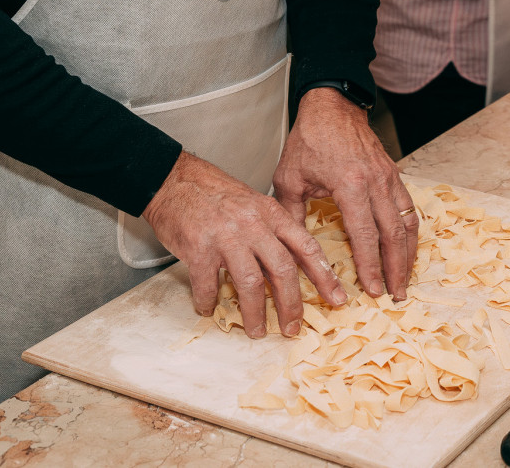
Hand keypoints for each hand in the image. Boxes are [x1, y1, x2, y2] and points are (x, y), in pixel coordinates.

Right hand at [142, 151, 349, 339]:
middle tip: (293, 327)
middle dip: (292, 304)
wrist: (174, 179)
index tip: (336, 297)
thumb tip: (288, 266)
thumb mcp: (253, 203)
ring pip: (250, 284)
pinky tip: (209, 308)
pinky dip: (209, 301)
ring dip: (255, 313)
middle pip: (283, 271)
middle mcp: (253, 225)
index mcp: (271, 213)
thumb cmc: (214, 192)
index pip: (306, 247)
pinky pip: (208, 285)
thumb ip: (272, 231)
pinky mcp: (199, 249)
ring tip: (257, 330)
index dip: (324, 275)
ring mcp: (226, 237)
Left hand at [272, 87, 418, 301]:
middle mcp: (375, 182)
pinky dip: (410, 232)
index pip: (365, 234)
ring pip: (407, 222)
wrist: (333, 107)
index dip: (370, 265)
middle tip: (396, 294)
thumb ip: (291, 214)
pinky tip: (407, 248)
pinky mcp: (394, 175)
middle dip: (396, 268)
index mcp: (350, 184)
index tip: (373, 289)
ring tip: (405, 278)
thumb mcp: (290, 177)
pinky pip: (409, 208)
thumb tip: (288, 247)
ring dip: (408, 254)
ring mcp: (389, 178)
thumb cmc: (309, 138)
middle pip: (393, 234)